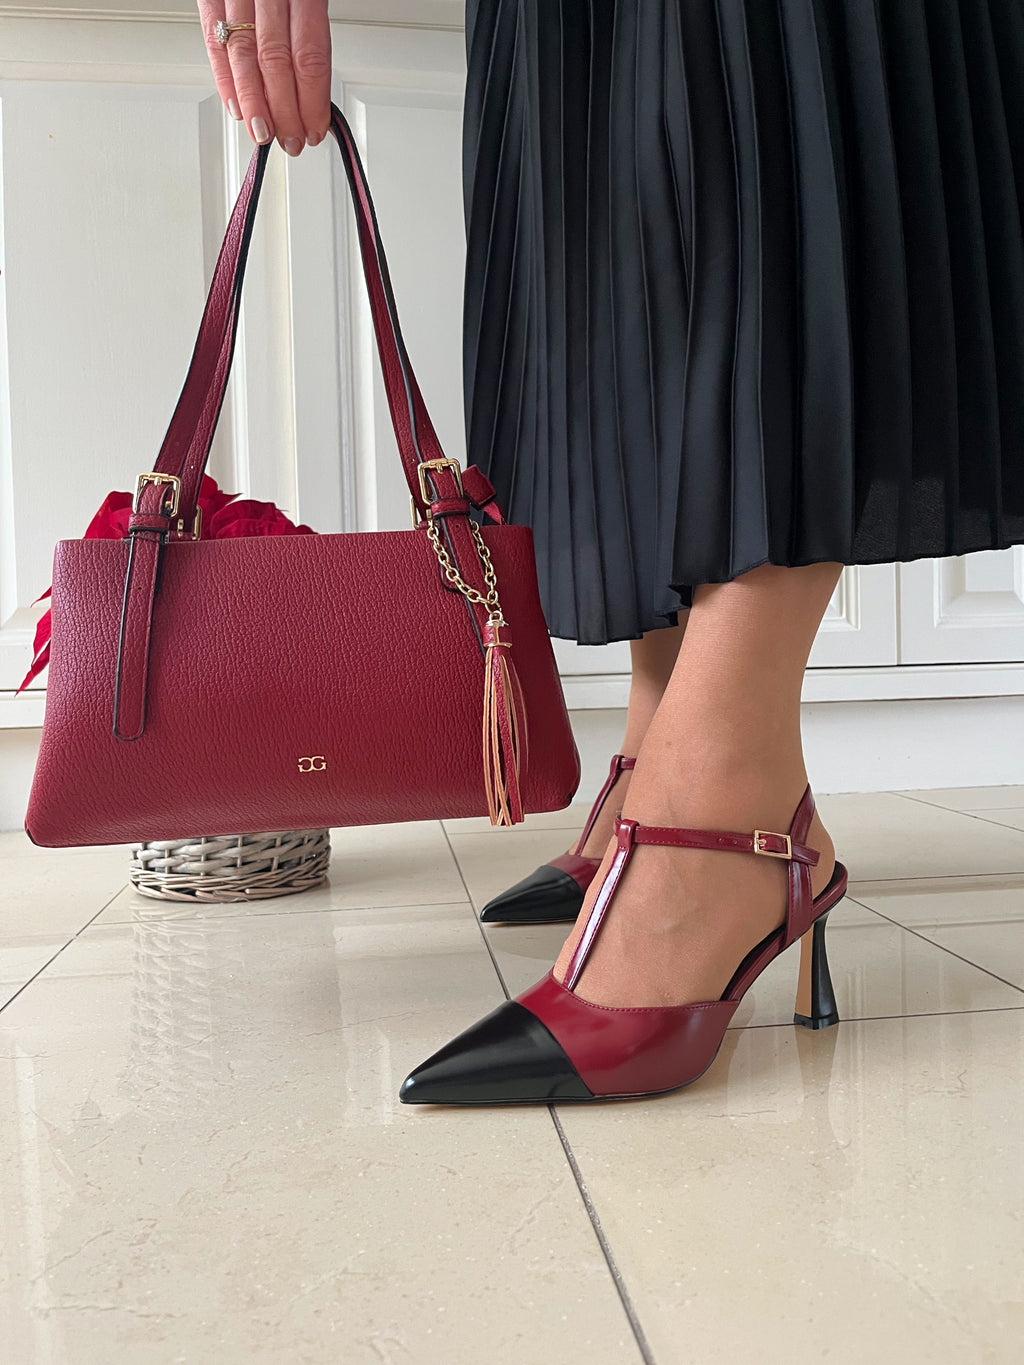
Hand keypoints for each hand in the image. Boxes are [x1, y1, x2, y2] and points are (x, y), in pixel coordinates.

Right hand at [198, 0, 331, 153]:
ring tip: (264, 132)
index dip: (312, 100)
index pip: (310, 56)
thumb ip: (310, 32)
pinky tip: (236, 105)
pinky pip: (213, 38)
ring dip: (254, 103)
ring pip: (244, 55)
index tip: (314, 128)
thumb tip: (315, 91)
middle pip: (276, 62)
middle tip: (291, 140)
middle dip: (284, 111)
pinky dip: (224, 77)